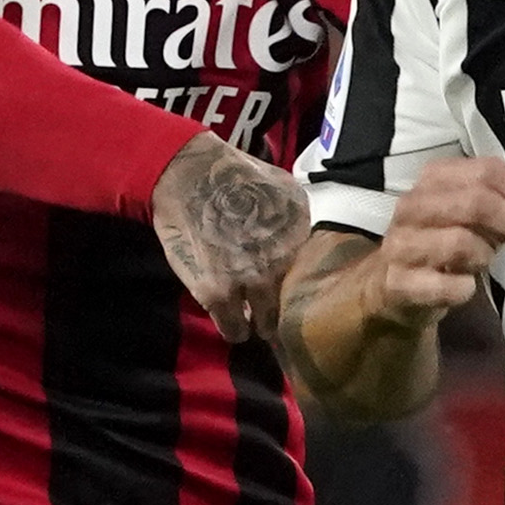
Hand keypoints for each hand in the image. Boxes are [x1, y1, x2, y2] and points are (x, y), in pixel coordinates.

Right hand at [150, 134, 310, 342]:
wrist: (189, 174)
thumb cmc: (233, 175)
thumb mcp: (284, 188)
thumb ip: (298, 219)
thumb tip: (303, 239)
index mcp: (301, 237)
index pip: (314, 278)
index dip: (303, 286)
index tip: (295, 290)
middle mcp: (281, 262)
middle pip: (292, 307)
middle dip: (284, 312)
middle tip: (275, 314)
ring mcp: (250, 280)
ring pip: (265, 326)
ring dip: (259, 325)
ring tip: (254, 324)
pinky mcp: (217, 294)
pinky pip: (234, 329)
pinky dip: (234, 330)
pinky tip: (234, 327)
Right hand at [365, 137, 504, 324]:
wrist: (399, 287)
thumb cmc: (452, 236)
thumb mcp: (488, 202)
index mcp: (435, 177)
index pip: (487, 171)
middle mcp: (413, 205)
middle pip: (475, 202)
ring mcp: (402, 244)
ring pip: (459, 243)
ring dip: (486, 256)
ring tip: (486, 259)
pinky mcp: (399, 283)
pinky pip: (443, 286)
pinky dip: (463, 289)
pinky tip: (465, 287)